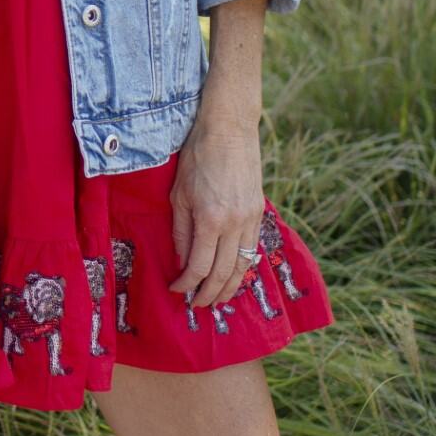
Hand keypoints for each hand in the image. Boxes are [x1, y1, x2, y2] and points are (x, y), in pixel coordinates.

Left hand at [169, 110, 263, 311]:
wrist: (229, 130)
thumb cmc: (197, 157)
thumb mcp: (178, 194)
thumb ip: (180, 230)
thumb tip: (181, 259)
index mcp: (209, 219)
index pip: (199, 266)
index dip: (186, 284)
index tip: (176, 290)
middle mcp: (234, 223)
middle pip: (223, 273)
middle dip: (209, 294)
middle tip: (197, 305)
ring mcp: (250, 218)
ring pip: (243, 265)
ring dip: (230, 287)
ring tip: (217, 299)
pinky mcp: (259, 212)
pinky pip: (252, 248)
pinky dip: (243, 267)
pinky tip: (234, 275)